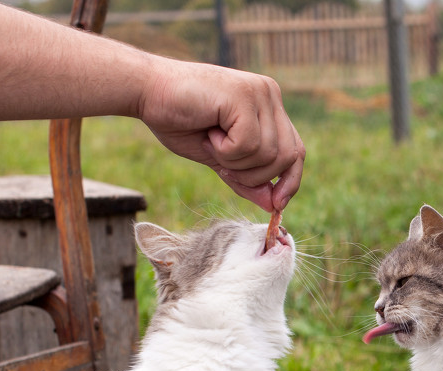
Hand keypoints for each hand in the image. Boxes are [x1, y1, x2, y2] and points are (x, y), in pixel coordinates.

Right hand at [138, 60, 304, 212]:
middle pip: (288, 156)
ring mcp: (259, 92)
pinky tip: (208, 132)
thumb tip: (274, 206)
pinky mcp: (244, 95)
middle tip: (223, 163)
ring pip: (269, 154)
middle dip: (256, 175)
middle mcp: (270, 95)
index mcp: (269, 106)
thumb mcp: (220, 160)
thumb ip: (248, 180)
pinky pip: (249, 144)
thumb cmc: (180, 122)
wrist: (146, 92)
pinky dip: (226, 150)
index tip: (277, 204)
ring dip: (236, 162)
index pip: (296, 151)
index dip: (290, 181)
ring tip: (212, 141)